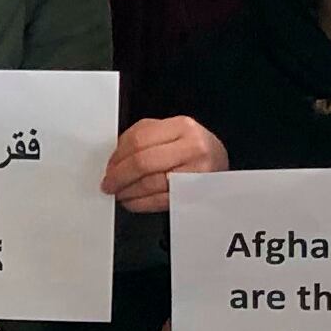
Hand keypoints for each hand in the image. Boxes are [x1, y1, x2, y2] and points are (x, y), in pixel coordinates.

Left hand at [101, 115, 227, 214]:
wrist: (221, 160)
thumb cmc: (192, 147)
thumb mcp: (171, 131)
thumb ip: (142, 138)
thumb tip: (115, 159)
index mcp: (182, 127)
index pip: (139, 139)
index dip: (118, 156)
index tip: (109, 166)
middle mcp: (191, 148)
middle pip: (143, 162)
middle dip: (119, 175)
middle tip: (109, 182)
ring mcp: (195, 172)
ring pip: (150, 184)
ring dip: (128, 191)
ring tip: (119, 192)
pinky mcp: (194, 194)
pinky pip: (159, 201)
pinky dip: (140, 203)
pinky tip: (132, 201)